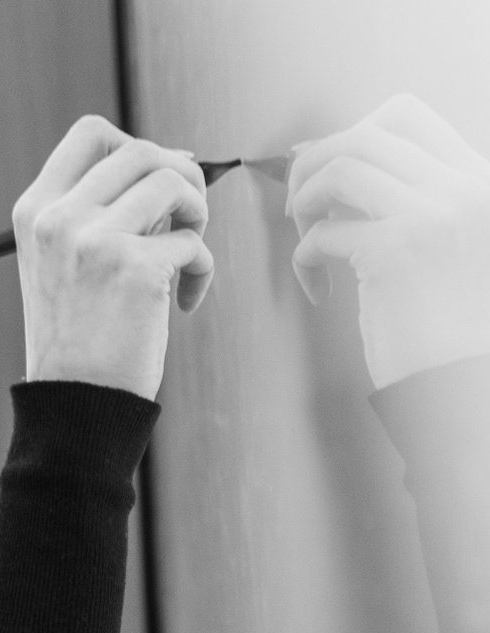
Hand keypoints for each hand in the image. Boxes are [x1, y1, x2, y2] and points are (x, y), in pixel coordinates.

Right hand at [14, 115, 215, 400]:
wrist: (75, 401)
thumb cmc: (79, 334)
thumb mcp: (65, 262)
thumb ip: (101, 211)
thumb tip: (174, 161)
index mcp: (34, 211)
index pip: (91, 134)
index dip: (134, 145)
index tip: (151, 183)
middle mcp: (58, 219)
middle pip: (142, 150)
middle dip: (179, 177)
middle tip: (183, 219)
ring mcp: (94, 241)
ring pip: (174, 181)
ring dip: (197, 212)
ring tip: (187, 252)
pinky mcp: (135, 268)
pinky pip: (194, 241)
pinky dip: (202, 269)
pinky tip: (183, 302)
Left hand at [289, 93, 489, 388]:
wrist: (461, 381)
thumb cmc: (441, 319)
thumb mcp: (432, 241)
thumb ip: (395, 196)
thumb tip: (315, 151)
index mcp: (476, 179)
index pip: (405, 113)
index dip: (347, 133)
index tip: (323, 174)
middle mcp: (463, 187)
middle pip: (362, 134)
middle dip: (311, 165)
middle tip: (298, 210)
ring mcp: (434, 215)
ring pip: (339, 167)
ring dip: (304, 202)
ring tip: (304, 240)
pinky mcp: (399, 252)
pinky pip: (321, 233)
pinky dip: (302, 258)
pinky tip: (316, 288)